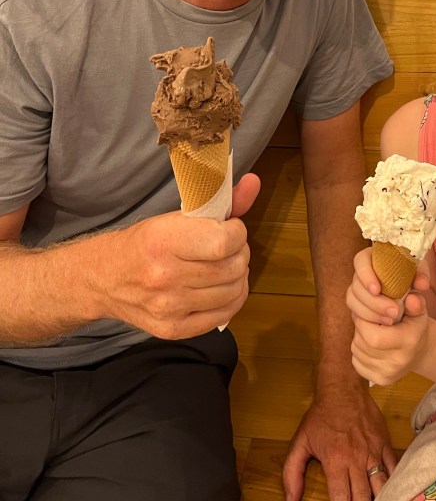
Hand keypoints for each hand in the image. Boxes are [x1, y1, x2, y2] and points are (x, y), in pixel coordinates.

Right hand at [92, 172, 259, 337]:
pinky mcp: (174, 330)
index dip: (237, 233)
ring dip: (238, 275)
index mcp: (164, 241)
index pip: (224, 242)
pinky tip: (223, 286)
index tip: (230, 228)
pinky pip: (224, 314)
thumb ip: (219, 202)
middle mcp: (165, 277)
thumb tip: (254, 182)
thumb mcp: (175, 217)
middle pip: (232, 268)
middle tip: (229, 247)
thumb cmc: (144, 243)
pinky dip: (233, 298)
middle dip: (240, 252)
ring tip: (226, 265)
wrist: (105, 279)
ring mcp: (170, 307)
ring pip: (232, 291)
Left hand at [282, 383, 396, 499]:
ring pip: (381, 486)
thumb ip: (292, 473)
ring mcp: (373, 452)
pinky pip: (394, 468)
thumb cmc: (321, 416)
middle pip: (362, 498)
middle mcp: (356, 459)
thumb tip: (290, 500)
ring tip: (371, 500)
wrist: (342, 388)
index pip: (341, 499)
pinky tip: (390, 489)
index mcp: (335, 461)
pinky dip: (393, 481)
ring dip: (377, 497)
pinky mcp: (384, 443)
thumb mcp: (300, 442)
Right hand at [346, 247, 430, 324]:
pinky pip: (355, 312)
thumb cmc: (413, 277)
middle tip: (394, 312)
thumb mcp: (419, 274)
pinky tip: (384, 322)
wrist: (411, 295)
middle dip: (374, 301)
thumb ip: (421, 277)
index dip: (365, 274)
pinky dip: (369, 318)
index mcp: (373, 256)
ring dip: (371, 312)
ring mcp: (357, 288)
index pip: (360, 260)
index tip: (377, 289)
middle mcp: (362, 271)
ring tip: (391, 320)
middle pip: (356, 284)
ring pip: (353, 299)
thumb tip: (422, 284)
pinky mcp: (357, 303)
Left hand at [350, 291, 430, 385]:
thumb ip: (415, 302)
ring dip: (359, 337)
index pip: (373, 336)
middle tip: (367, 319)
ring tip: (371, 330)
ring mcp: (387, 374)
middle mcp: (398, 362)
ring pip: (357, 350)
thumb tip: (410, 298)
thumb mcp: (418, 311)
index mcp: (408, 342)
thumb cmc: (415, 326)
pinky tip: (370, 344)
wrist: (420, 352)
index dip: (364, 321)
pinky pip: (356, 361)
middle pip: (363, 342)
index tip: (368, 311)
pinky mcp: (379, 380)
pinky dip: (359, 350)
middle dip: (360, 327)